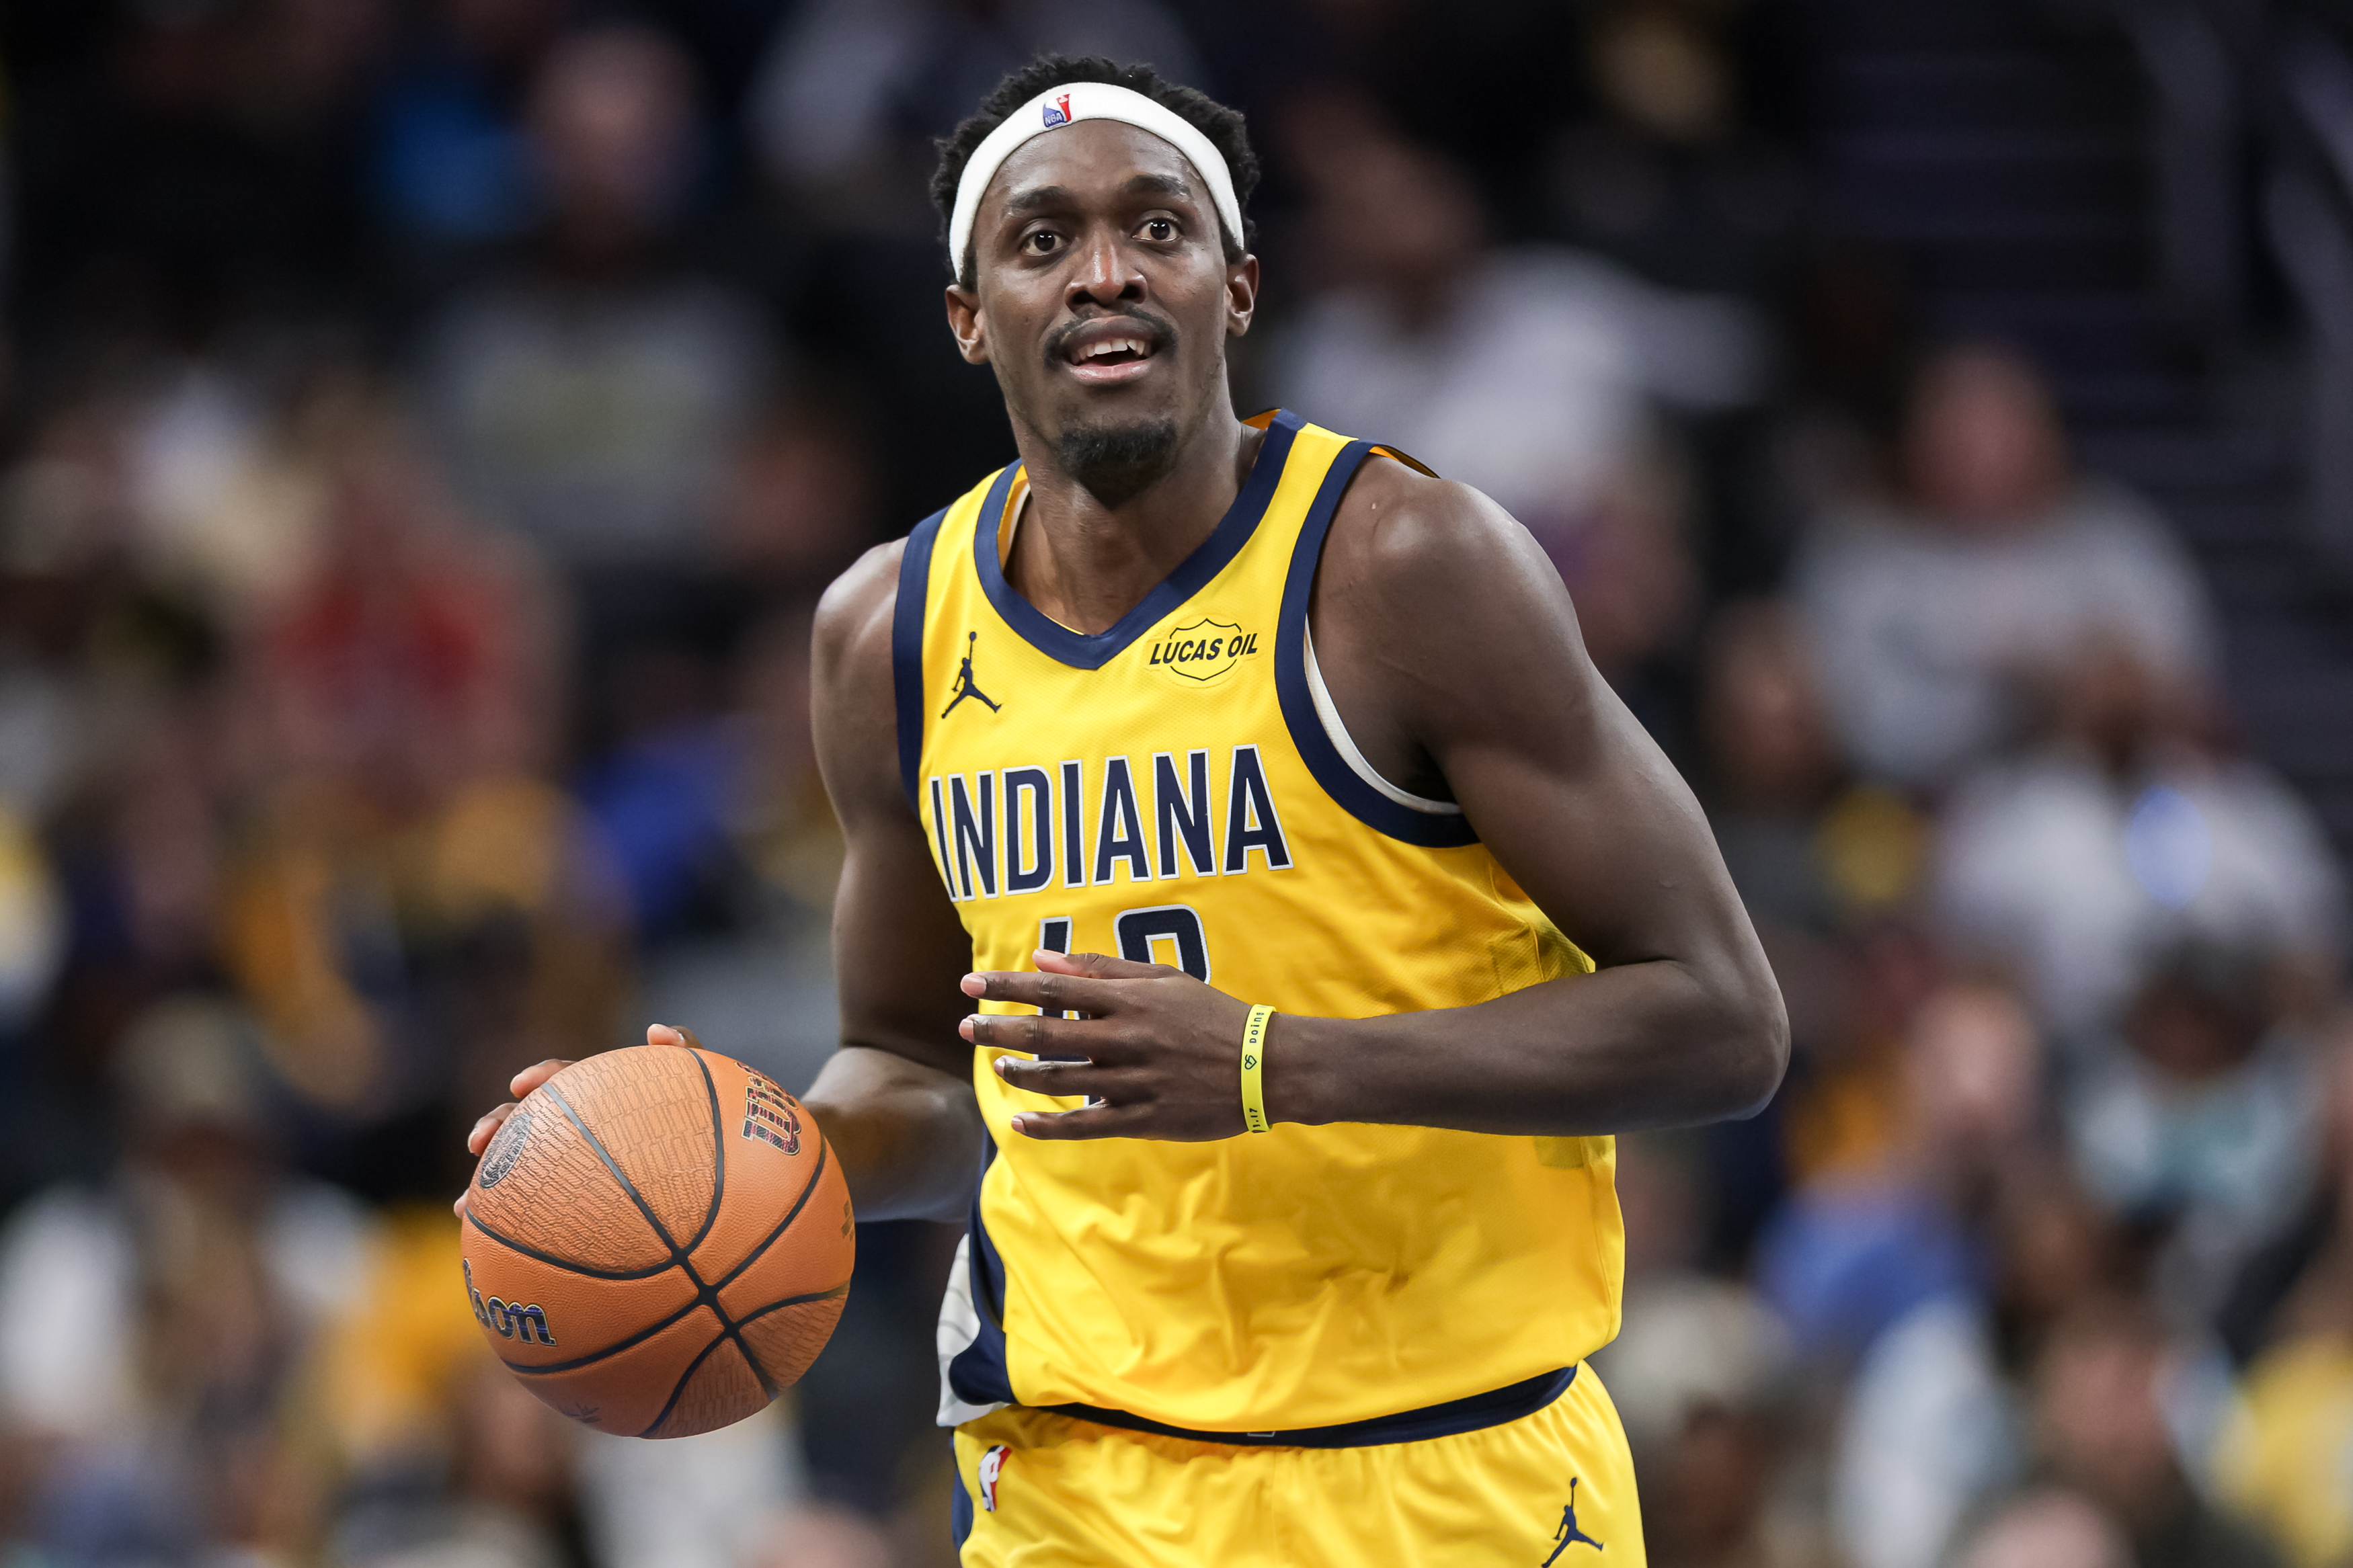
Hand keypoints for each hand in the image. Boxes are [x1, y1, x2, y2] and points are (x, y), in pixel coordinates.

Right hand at [451, 1024, 702, 1215]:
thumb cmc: (716, 1134)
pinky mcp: (570, 1203)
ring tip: (467, 1204)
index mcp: (607, 1098)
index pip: (568, 1078)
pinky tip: (487, 1242)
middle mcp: (583, 1130)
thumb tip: (654, 1030)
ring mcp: (575, 1167)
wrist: (724, 1189)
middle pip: (530, 1122)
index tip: (522, 1084)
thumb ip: (688, 1055)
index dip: (543, 1077)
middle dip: (499, 1127)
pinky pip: (536, 1214)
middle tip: (479, 1142)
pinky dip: (509, 1223)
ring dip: (491, 1183)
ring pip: (523, 1169)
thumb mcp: (710, 1093)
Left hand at [958, 950, 1259, 1140]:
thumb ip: (1104, 970)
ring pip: (1059, 1081)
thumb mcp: (1164, 979)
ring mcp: (1133, 1083)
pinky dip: (1047, 1127)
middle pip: (1047, 1034)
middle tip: (967, 1026)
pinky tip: (1020, 1122)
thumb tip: (1044, 960)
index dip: (1006, 986)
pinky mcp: (1144, 1119)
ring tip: (997, 1066)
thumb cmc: (1213, 1015)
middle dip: (999, 1028)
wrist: (1266, 1066)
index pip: (1054, 988)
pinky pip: (1085, 1126)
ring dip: (1019, 1073)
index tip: (970, 984)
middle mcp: (1125, 1040)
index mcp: (1130, 1001)